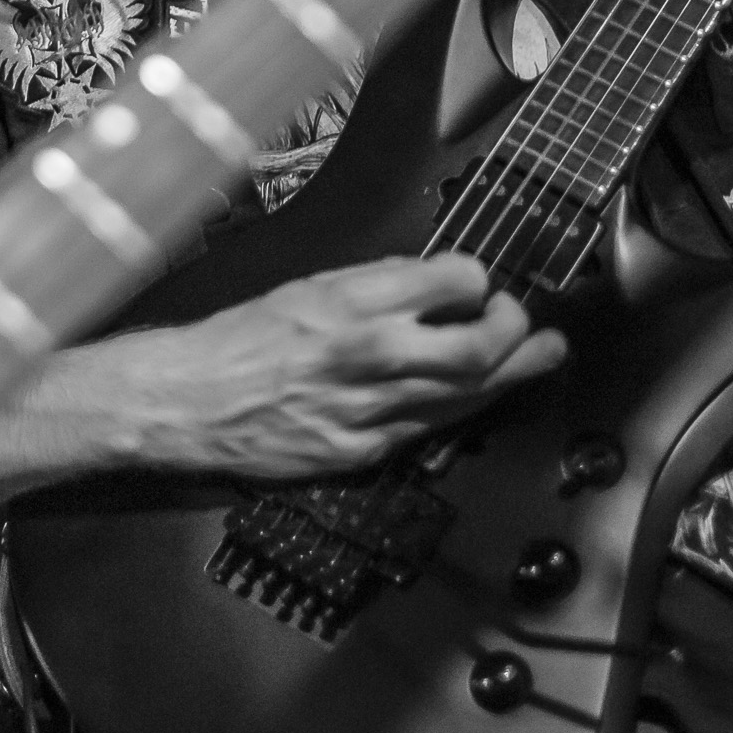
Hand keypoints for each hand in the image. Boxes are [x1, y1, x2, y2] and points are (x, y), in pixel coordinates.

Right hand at [77, 254, 566, 479]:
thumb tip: (433, 285)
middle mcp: (373, 354)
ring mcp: (372, 410)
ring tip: (544, 356)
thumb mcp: (311, 286)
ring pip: (469, 394)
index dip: (479, 280)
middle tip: (526, 320)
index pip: (458, 281)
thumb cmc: (239, 338)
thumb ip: (378, 286)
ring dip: (516, 373)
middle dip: (518, 330)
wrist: (188, 400)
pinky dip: (461, 408)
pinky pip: (430, 429)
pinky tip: (477, 397)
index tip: (479, 283)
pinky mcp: (362, 452)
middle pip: (483, 345)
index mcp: (356, 301)